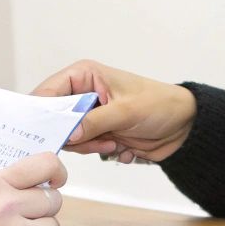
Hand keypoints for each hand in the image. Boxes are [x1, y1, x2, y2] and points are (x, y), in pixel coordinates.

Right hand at [32, 59, 196, 163]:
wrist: (183, 125)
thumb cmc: (159, 105)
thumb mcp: (126, 112)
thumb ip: (94, 122)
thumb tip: (68, 134)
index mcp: (84, 75)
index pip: (48, 91)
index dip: (41, 112)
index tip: (42, 132)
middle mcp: (82, 93)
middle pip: (55, 118)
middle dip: (74, 134)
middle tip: (96, 139)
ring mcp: (89, 114)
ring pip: (70, 137)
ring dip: (91, 145)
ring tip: (114, 142)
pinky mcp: (98, 132)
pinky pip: (85, 147)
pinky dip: (101, 150)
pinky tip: (121, 146)